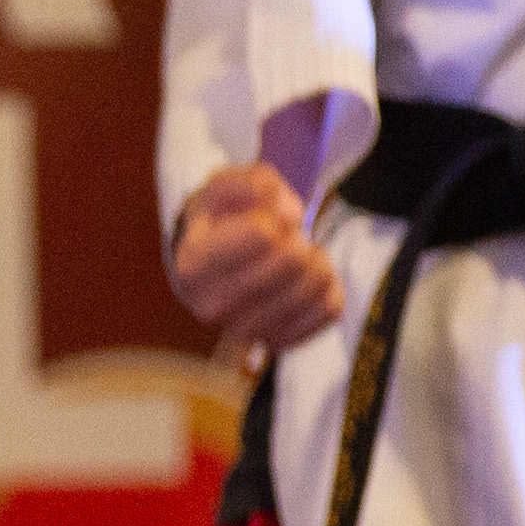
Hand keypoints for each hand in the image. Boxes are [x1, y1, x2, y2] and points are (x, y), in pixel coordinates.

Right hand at [165, 162, 343, 353]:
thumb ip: (256, 183)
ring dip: (315, 259)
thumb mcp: (224, 184)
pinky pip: (330, 309)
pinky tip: (303, 281)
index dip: (275, 214)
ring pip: (316, 285)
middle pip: (292, 260)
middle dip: (296, 237)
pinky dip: (328, 286)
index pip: (264, 234)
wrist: (211, 263)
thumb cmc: (219, 221)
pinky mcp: (278, 342)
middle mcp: (213, 307)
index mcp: (194, 266)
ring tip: (294, 257)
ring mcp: (245, 331)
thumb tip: (291, 214)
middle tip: (281, 239)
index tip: (263, 218)